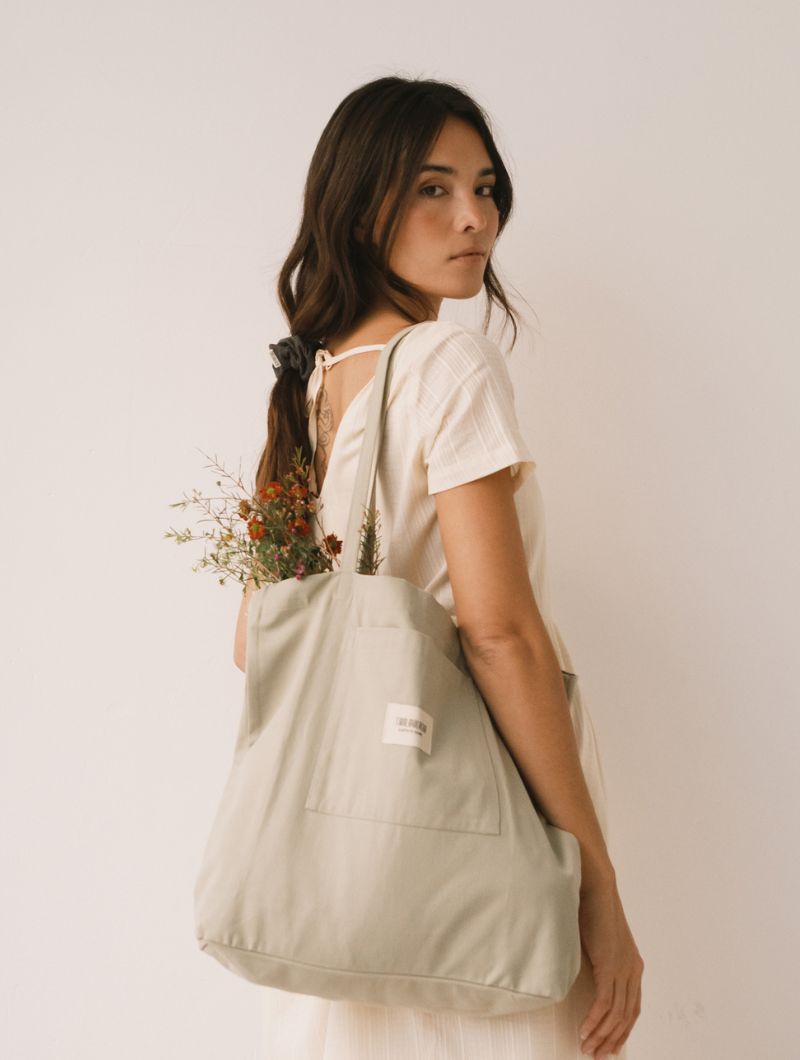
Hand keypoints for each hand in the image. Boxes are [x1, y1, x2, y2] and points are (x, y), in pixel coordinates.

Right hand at [577, 880, 643, 1057]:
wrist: (596, 887)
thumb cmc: (593, 908)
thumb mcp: (600, 940)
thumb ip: (601, 959)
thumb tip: (588, 975)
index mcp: (633, 965)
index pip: (633, 1008)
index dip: (622, 1029)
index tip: (609, 1044)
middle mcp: (633, 970)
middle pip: (626, 1017)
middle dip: (611, 1039)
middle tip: (596, 1054)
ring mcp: (623, 969)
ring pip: (615, 1015)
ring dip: (601, 1035)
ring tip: (587, 1048)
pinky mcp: (610, 966)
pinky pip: (604, 1004)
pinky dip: (594, 1021)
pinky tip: (585, 1031)